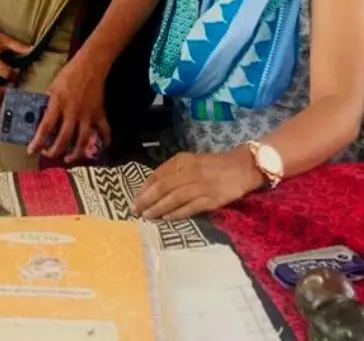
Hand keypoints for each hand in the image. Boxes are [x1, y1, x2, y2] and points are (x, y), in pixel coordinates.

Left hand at [28, 55, 110, 161]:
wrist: (89, 67)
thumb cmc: (68, 75)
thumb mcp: (51, 87)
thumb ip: (48, 103)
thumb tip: (41, 116)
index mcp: (58, 104)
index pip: (46, 127)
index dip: (38, 141)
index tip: (32, 150)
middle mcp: (73, 112)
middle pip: (64, 138)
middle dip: (55, 150)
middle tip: (49, 154)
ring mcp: (88, 114)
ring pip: (83, 140)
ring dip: (76, 152)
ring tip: (69, 158)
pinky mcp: (99, 113)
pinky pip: (104, 130)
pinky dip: (105, 140)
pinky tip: (101, 148)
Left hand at [132, 149, 264, 219]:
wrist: (243, 167)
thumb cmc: (214, 165)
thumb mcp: (191, 161)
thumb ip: (173, 171)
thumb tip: (153, 188)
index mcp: (182, 161)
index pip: (157, 175)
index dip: (144, 189)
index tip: (135, 199)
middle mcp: (189, 172)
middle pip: (162, 187)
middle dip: (146, 200)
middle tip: (135, 210)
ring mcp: (201, 186)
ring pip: (174, 198)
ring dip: (158, 208)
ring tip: (148, 216)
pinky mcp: (212, 199)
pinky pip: (190, 208)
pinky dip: (177, 214)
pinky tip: (167, 218)